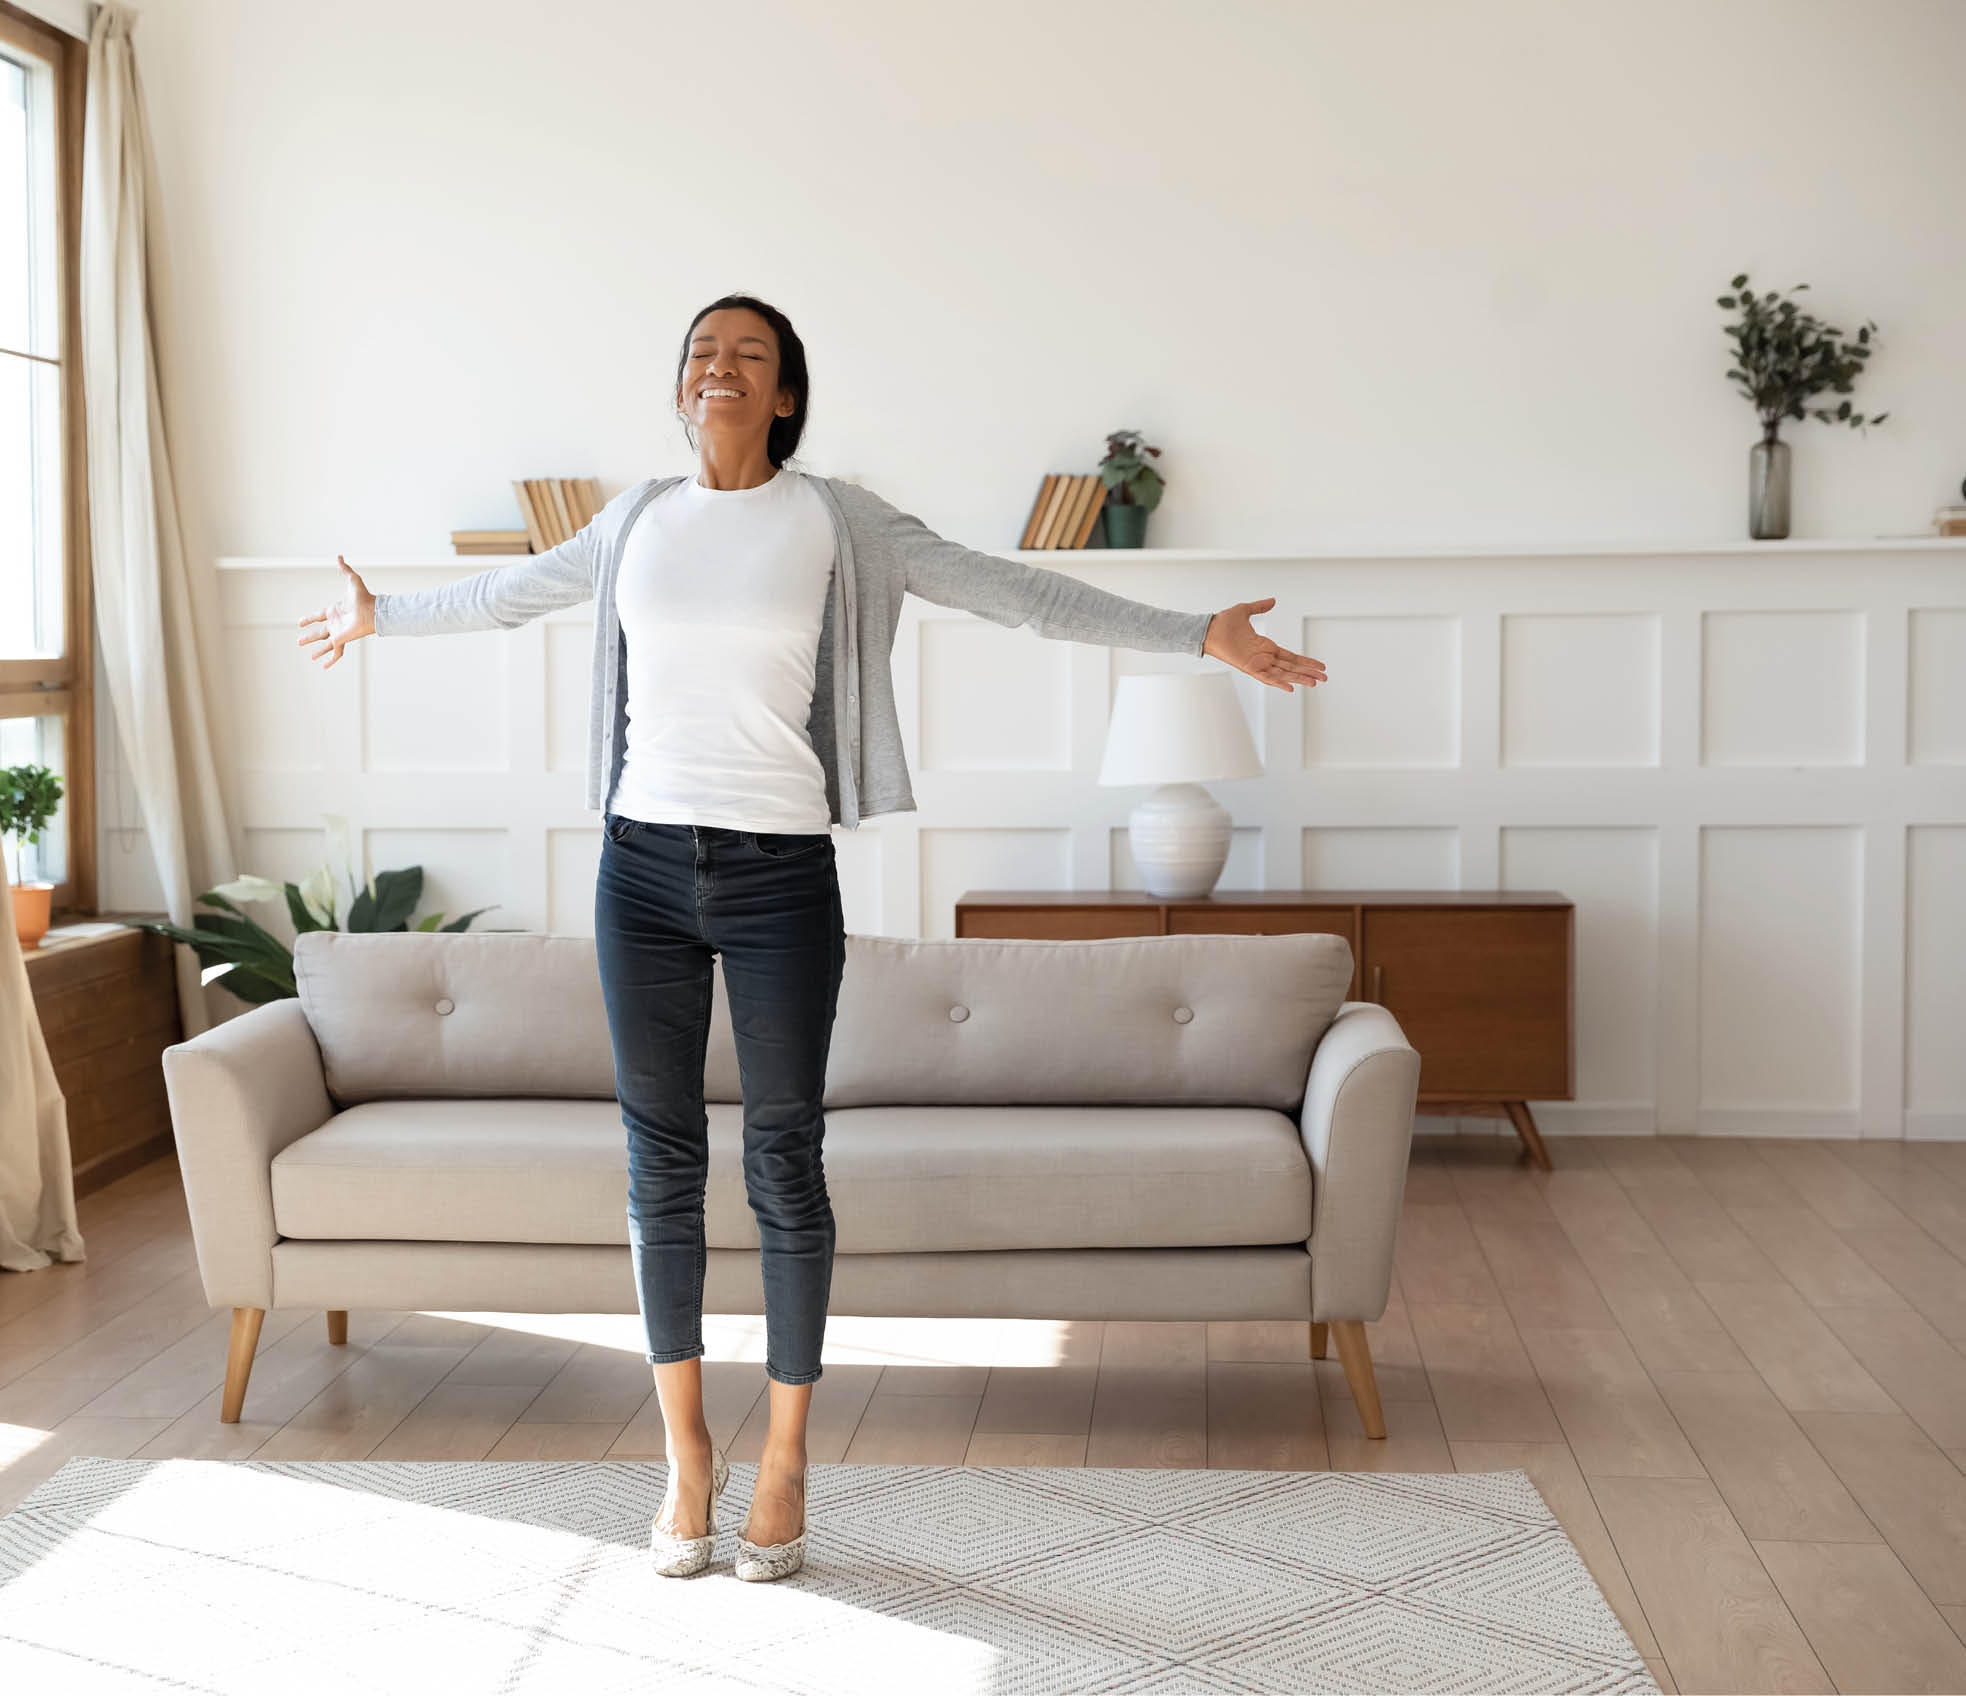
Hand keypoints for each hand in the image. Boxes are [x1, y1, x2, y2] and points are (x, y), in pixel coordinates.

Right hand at [298, 556, 376, 669]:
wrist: (373, 611)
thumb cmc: (364, 596)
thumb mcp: (352, 580)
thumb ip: (344, 569)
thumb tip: (339, 556)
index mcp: (334, 611)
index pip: (318, 615)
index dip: (309, 618)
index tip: (300, 622)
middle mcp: (335, 623)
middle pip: (319, 632)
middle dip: (309, 637)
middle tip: (299, 641)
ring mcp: (338, 633)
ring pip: (324, 643)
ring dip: (316, 649)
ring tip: (309, 656)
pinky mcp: (341, 640)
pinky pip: (335, 652)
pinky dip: (330, 660)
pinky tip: (324, 667)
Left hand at [1202, 598, 1326, 692]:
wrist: (1209, 628)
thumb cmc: (1224, 622)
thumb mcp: (1245, 610)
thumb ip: (1260, 606)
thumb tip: (1273, 601)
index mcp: (1265, 646)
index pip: (1291, 656)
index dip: (1306, 661)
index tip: (1320, 665)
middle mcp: (1264, 657)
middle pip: (1291, 667)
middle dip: (1308, 672)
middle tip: (1325, 678)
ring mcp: (1257, 663)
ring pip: (1283, 674)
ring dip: (1299, 678)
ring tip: (1315, 683)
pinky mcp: (1249, 667)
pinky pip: (1267, 678)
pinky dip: (1279, 682)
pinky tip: (1291, 688)